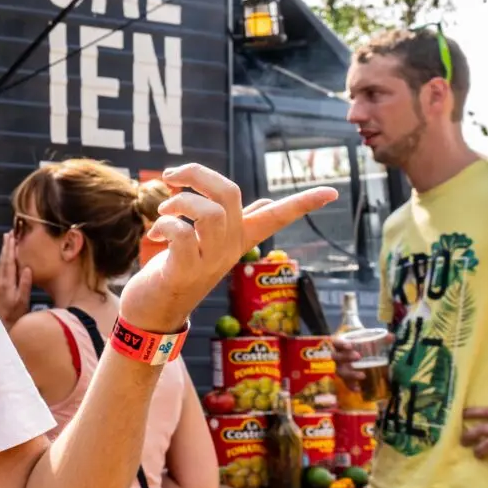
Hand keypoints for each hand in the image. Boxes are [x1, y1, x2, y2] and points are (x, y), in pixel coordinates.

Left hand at [0, 240, 31, 325]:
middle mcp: (0, 281)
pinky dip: (2, 261)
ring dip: (4, 252)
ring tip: (7, 242)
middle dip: (6, 246)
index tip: (12, 237)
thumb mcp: (23, 301)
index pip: (9, 261)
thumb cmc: (15, 315)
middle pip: (3, 260)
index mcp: (7, 283)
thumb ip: (25, 284)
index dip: (10, 248)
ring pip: (0, 264)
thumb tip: (27, 268)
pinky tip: (4, 260)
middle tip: (8, 234)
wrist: (2, 326)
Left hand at [117, 164, 338, 333]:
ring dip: (180, 202)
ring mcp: (210, 262)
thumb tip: (267, 203)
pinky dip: (165, 225)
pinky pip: (182, 235)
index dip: (304, 204)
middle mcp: (230, 249)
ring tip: (164, 211)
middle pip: (231, 194)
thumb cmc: (180, 271)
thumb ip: (239, 224)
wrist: (154, 314)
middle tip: (172, 176)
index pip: (278, 218)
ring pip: (211, 213)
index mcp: (239, 239)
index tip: (333, 191)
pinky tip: (154, 234)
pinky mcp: (184, 272)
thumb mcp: (212, 245)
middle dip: (199, 174)